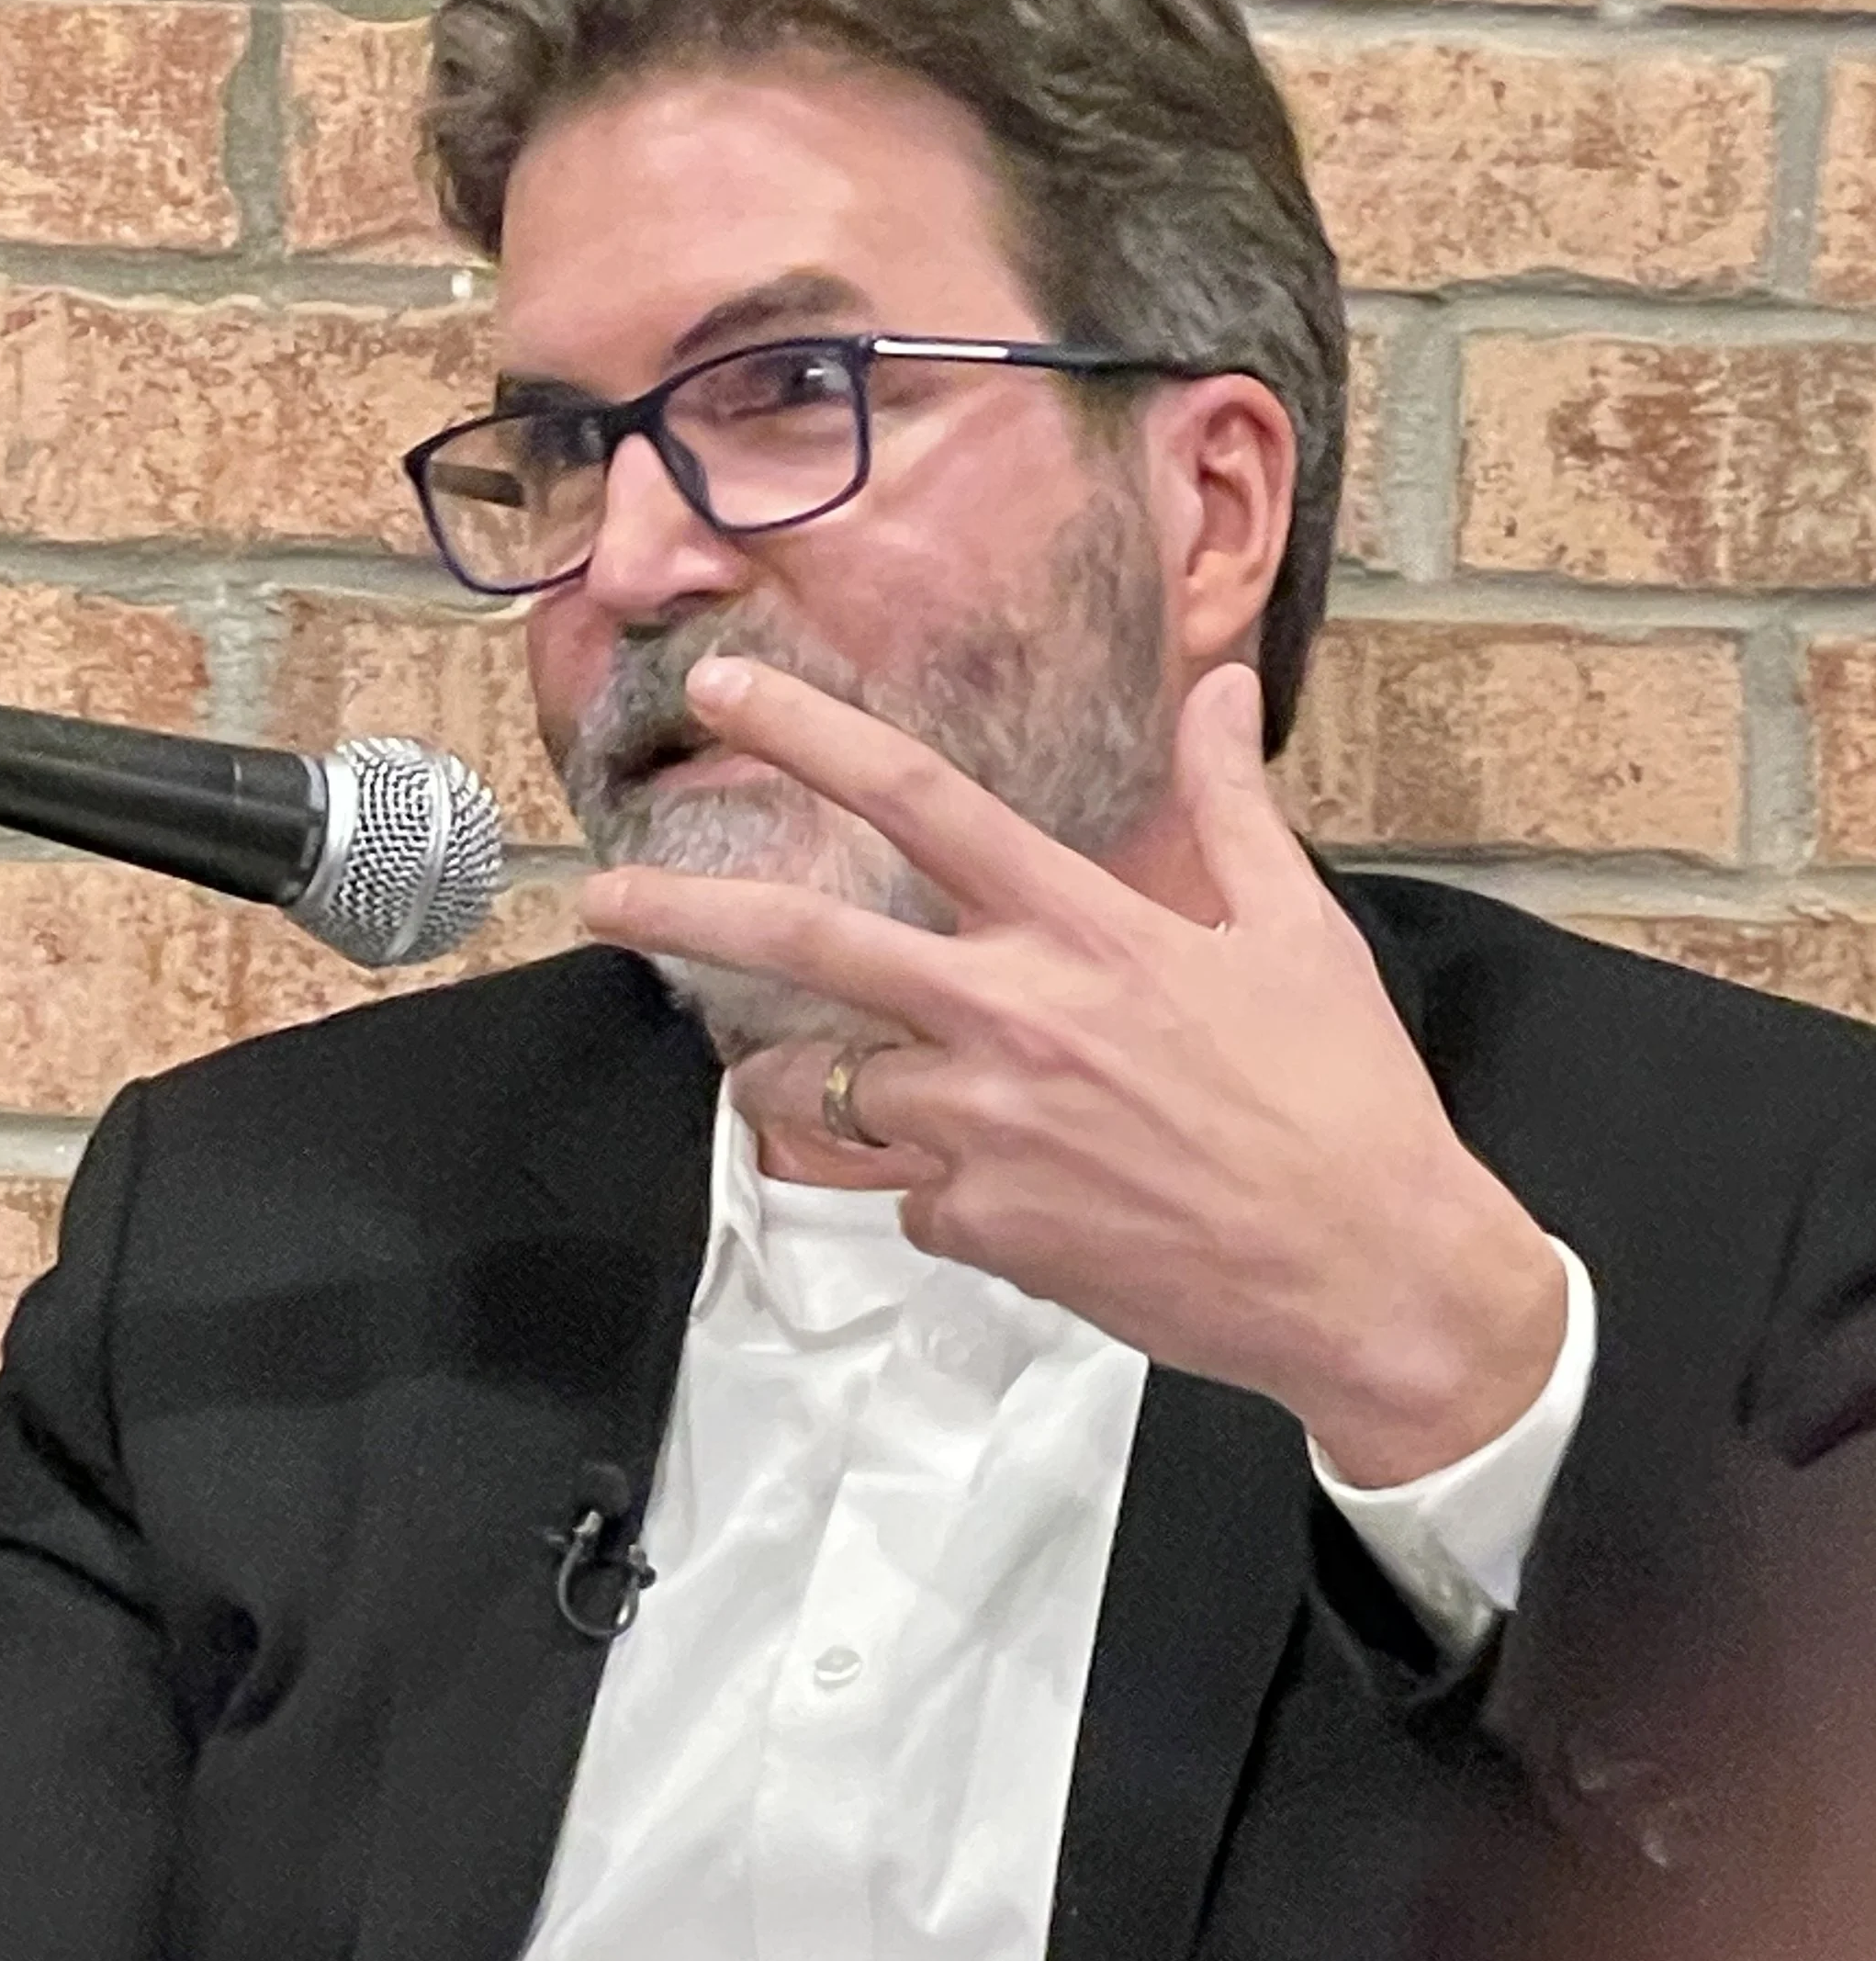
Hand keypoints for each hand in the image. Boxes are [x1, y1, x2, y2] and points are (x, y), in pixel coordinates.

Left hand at [579, 657, 1565, 1486]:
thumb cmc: (1340, 1100)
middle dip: (684, 914)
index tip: (722, 688)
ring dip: (793, 1082)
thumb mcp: (1297, 930)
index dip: (811, 733)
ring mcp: (987, 1132)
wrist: (1364, 1273)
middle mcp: (1014, 1019)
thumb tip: (1218, 687)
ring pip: (830, 1093)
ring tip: (782, 1080)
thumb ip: (1232, 804)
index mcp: (1088, 929)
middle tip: (596, 898)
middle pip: (811, 948)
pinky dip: (933, 1188)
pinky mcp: (983, 1229)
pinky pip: (909, 1195)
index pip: (923, 802)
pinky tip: (1008, 1195)